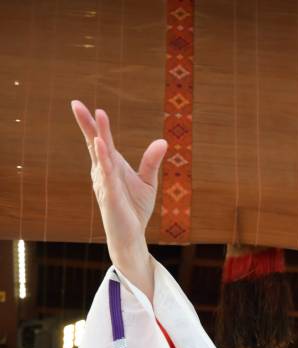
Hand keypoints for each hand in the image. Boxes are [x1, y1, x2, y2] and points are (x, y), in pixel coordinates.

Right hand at [69, 100, 166, 267]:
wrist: (131, 235)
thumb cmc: (134, 209)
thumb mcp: (147, 182)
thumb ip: (151, 162)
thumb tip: (162, 141)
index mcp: (111, 166)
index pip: (100, 141)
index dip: (93, 124)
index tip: (85, 106)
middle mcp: (103, 172)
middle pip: (95, 144)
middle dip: (87, 124)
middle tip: (76, 104)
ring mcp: (104, 184)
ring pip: (100, 157)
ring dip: (99, 138)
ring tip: (96, 118)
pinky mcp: (111, 196)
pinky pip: (107, 176)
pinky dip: (105, 161)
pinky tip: (103, 148)